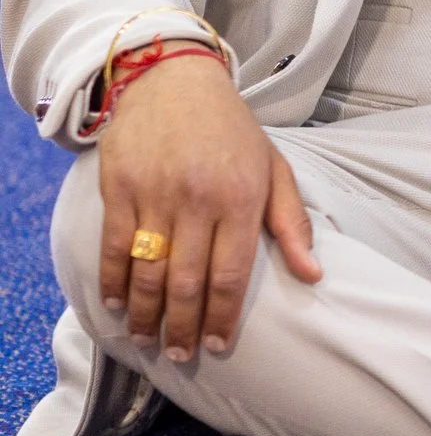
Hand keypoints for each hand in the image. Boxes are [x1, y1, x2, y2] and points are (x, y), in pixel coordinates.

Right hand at [95, 54, 320, 360]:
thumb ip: (293, 223)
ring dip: (145, 312)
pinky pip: (115, 245)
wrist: (176, 81)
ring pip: (148, 269)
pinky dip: (113, 280)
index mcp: (241, 198)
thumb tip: (314, 273)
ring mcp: (155, 194)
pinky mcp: (120, 188)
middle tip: (182, 354)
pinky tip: (115, 304)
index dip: (224, 315)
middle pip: (188, 280)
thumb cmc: (233, 131)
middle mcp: (198, 200)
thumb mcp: (274, 168)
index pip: (232, 273)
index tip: (220, 344)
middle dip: (184, 325)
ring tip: (147, 338)